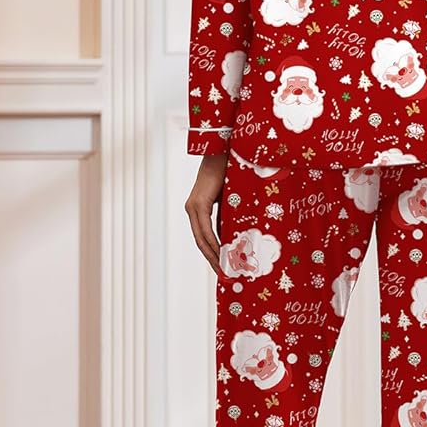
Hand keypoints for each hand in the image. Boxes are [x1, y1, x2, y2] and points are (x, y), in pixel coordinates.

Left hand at [185, 152, 229, 274]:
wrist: (225, 152)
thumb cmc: (229, 172)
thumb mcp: (229, 200)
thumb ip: (228, 216)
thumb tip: (235, 235)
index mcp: (197, 209)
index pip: (203, 237)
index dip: (211, 254)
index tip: (222, 266)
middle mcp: (192, 209)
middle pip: (201, 242)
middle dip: (212, 259)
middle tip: (224, 274)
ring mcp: (193, 207)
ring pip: (202, 238)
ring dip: (213, 254)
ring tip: (224, 268)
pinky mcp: (198, 204)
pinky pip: (206, 229)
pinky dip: (213, 242)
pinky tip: (222, 252)